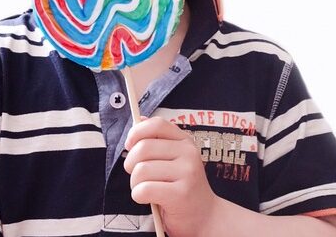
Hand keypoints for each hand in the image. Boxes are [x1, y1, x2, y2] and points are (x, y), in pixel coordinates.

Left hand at [124, 116, 216, 236]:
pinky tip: (147, 198)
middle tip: (135, 173)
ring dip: (134, 183)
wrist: (205, 216)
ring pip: (141, 170)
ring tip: (144, 188)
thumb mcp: (173, 158)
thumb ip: (157, 139)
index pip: (156, 124)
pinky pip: (144, 190)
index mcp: (184, 140)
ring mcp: (187, 172)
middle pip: (143, 148)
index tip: (129, 145)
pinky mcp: (181, 194)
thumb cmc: (181, 185)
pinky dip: (138, 195)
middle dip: (130, 163)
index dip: (137, 132)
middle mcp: (188, 153)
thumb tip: (139, 119)